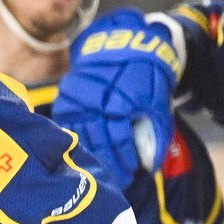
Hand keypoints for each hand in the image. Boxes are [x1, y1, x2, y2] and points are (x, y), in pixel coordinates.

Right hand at [51, 8, 180, 186]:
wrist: (120, 41)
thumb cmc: (145, 72)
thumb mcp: (158, 98)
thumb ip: (156, 131)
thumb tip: (150, 165)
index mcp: (119, 99)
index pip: (119, 140)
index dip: (124, 161)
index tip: (131, 175)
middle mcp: (94, 100)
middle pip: (99, 143)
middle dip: (110, 166)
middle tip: (118, 182)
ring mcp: (76, 99)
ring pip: (82, 138)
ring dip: (94, 158)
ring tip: (103, 174)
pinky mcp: (65, 99)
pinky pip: (69, 128)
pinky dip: (79, 144)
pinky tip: (87, 156)